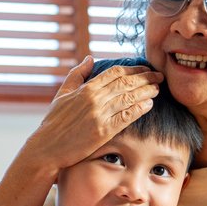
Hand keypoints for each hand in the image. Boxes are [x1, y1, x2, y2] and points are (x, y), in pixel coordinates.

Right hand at [24, 56, 161, 176]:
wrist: (47, 147)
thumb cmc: (54, 121)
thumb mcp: (63, 94)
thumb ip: (77, 74)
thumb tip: (90, 58)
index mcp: (86, 88)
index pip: (115, 72)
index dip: (134, 69)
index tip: (145, 68)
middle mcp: (94, 99)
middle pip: (126, 83)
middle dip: (146, 77)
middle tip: (159, 76)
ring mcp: (100, 115)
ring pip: (129, 98)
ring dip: (146, 91)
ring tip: (157, 88)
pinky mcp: (103, 131)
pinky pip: (126, 116)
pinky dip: (139, 109)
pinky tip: (149, 104)